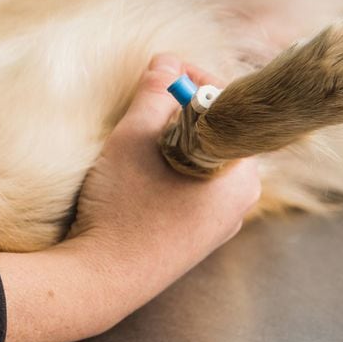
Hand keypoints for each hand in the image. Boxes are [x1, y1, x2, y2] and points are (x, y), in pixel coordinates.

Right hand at [0, 54, 260, 341]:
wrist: (101, 279)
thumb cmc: (123, 208)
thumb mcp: (133, 138)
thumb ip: (155, 93)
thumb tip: (167, 62)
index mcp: (241, 174)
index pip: (227, 107)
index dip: (193, 80)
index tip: (163, 70)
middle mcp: (240, 201)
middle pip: (213, 134)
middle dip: (177, 112)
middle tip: (143, 104)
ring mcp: (217, 224)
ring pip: (198, 161)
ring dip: (168, 142)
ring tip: (134, 140)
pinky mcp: (193, 239)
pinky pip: (189, 188)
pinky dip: (166, 171)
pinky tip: (136, 176)